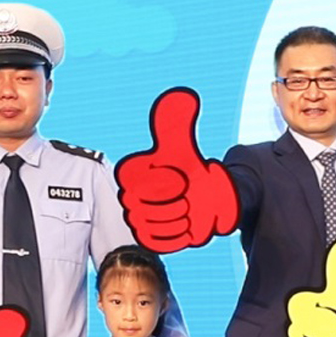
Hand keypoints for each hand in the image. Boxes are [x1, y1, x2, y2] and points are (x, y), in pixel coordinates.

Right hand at [115, 88, 238, 252]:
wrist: (205, 196)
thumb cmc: (189, 167)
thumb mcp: (182, 143)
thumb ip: (177, 120)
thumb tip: (184, 95)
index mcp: (132, 174)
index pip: (137, 184)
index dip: (164, 182)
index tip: (182, 178)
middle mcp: (130, 197)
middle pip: (148, 207)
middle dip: (175, 201)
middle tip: (189, 194)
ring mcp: (139, 219)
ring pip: (157, 225)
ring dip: (182, 217)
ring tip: (190, 208)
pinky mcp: (151, 239)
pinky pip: (162, 241)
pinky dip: (181, 234)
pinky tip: (190, 223)